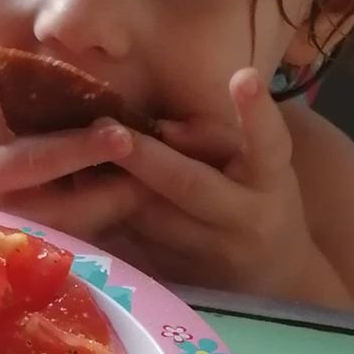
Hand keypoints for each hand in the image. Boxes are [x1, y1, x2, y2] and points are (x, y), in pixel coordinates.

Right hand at [0, 63, 141, 242]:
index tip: (121, 133)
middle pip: (76, 208)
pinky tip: (133, 196)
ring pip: (87, 232)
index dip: (82, 148)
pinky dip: (112, 221)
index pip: (37, 161)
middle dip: (120, 187)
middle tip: (158, 158)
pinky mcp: (42, 264)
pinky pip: (87, 245)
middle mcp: (6, 219)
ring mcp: (26, 248)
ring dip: (122, 205)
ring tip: (154, 175)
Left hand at [105, 70, 329, 301]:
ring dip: (112, 185)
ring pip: (150, 217)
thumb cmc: (263, 199)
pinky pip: (135, 241)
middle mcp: (242, 220)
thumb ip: (217, 139)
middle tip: (107, 127)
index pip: (269, 144)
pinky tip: (82, 191)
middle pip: (189, 185)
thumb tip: (161, 128)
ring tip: (79, 153)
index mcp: (270, 183)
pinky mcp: (180, 276)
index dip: (257, 112)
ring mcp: (208, 255)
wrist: (274, 275)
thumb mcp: (259, 165)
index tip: (242, 76)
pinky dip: (107, 213)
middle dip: (145, 157)